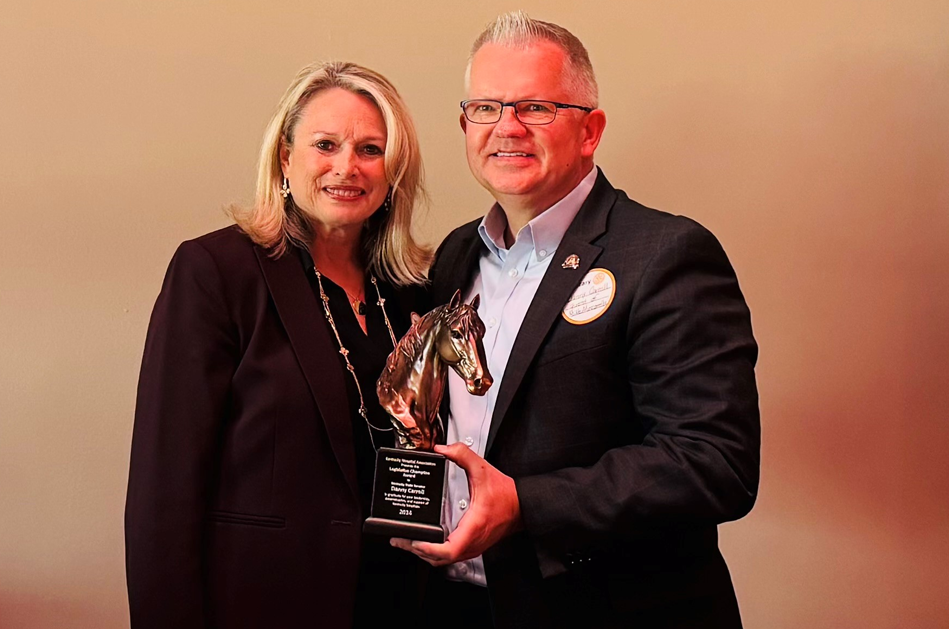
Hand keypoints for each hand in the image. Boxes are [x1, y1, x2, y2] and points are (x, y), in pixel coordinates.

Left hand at [391, 443, 521, 565]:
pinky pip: (451, 556)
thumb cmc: (506, 495)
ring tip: (409, 542)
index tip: (414, 541)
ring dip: (426, 554)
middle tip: (400, 540)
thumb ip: (463, 455)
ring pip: (444, 561)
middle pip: (440, 559)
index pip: (448, 550)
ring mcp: (473, 547)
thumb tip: (442, 449)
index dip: (427, 549)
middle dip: (417, 551)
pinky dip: (436, 553)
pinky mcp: (473, 547)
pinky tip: (428, 543)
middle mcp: (472, 542)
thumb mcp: (483, 469)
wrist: (523, 506)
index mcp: (473, 526)